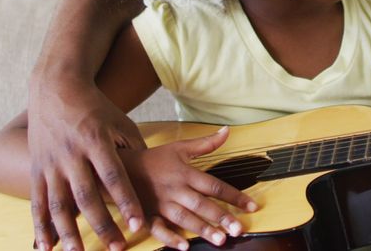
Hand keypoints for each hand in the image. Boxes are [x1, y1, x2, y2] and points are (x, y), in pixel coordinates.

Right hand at [27, 81, 147, 250]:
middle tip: (116, 247)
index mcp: (96, 140)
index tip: (138, 223)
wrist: (56, 89)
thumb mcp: (121, 122)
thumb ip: (135, 150)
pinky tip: (46, 248)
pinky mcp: (36, 169)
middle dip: (102, 224)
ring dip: (68, 232)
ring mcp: (51, 162)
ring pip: (59, 203)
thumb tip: (151, 179)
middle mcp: (71, 153)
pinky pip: (37, 203)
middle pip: (87, 195)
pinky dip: (39, 227)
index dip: (126, 200)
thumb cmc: (96, 108)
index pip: (114, 176)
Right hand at [120, 128, 259, 249]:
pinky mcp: (147, 215)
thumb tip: (227, 131)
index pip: (215, 186)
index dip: (235, 196)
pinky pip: (159, 229)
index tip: (252, 206)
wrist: (118, 167)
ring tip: (220, 240)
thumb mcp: (179, 147)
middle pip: (202, 204)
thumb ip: (205, 143)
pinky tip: (184, 246)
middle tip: (239, 229)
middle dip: (222, 217)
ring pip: (185, 218)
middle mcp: (176, 189)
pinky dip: (170, 238)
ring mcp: (161, 204)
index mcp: (186, 173)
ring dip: (203, 229)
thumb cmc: (153, 159)